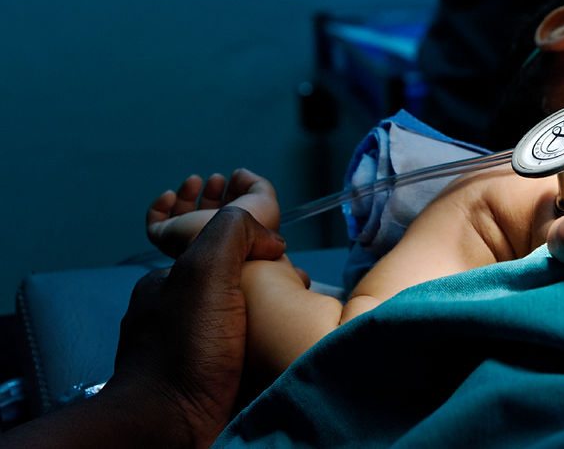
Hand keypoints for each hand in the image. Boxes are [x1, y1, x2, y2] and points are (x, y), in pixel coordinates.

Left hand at [109, 206, 285, 446]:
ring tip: (299, 328)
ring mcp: (187, 354)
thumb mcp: (205, 268)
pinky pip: (243, 360)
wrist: (170, 426)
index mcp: (167, 285)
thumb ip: (233, 233)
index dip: (260, 257)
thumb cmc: (186, 347)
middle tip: (299, 300)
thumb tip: (271, 239)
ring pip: (242, 327)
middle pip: (235, 291)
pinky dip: (265, 356)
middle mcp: (173, 318)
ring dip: (272, 326)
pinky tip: (282, 357)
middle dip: (270, 292)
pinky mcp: (204, 386)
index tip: (287, 270)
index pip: (223, 257)